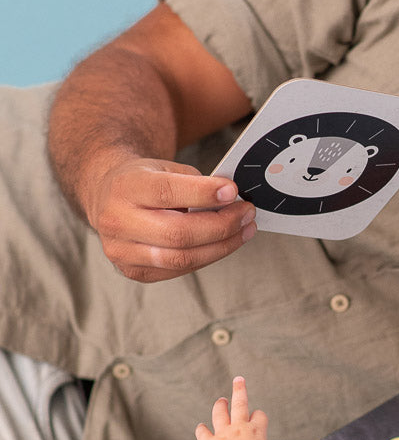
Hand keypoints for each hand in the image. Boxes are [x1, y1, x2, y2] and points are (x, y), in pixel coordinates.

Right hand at [85, 157, 256, 281]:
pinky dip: (207, 257)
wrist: (109, 198)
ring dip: (222, 246)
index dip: (204, 194)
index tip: (233, 192)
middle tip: (247, 214)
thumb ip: (195, 183)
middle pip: (178, 233)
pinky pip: (179, 270)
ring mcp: (122, 251)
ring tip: (244, 230)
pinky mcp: (133, 271)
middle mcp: (117, 221)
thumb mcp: (165, 169)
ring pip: (181, 258)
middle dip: (222, 226)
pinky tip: (223, 244)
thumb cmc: (145, 182)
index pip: (167, 193)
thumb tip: (232, 201)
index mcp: (125, 187)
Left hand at [195, 376, 276, 439]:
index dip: (258, 416)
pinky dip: (202, 429)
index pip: (259, 415)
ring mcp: (224, 435)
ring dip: (220, 405)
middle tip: (238, 379)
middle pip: (240, 403)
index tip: (256, 418)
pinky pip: (203, 433)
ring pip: (220, 413)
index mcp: (258, 432)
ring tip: (221, 401)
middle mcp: (241, 429)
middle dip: (240, 390)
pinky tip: (201, 427)